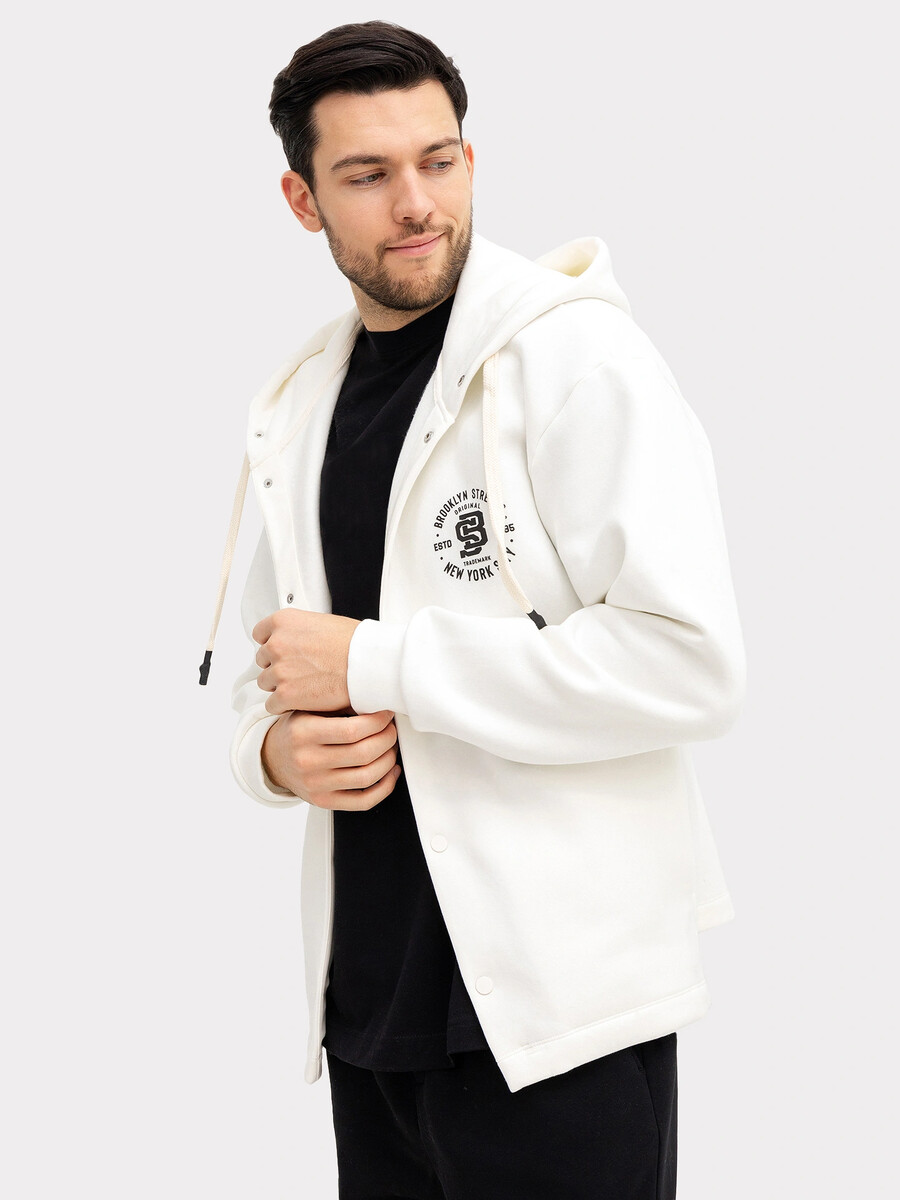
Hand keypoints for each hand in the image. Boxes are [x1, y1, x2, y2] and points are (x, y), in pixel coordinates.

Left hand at [253, 609, 360, 713]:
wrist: (367, 664)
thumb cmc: (355, 643)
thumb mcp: (322, 621)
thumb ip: (300, 631)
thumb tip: (297, 641)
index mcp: (283, 621)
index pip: (260, 634)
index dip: (272, 645)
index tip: (284, 653)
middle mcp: (276, 644)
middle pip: (263, 660)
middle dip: (278, 666)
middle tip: (299, 672)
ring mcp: (279, 670)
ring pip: (266, 683)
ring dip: (281, 686)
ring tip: (303, 688)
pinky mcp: (285, 695)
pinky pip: (272, 704)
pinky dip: (285, 706)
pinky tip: (302, 702)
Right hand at [261, 709, 400, 810]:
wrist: (272, 757)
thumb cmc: (297, 729)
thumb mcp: (308, 708)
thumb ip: (337, 705)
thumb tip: (377, 701)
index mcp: (303, 732)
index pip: (352, 730)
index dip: (378, 721)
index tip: (387, 713)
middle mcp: (307, 761)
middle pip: (363, 753)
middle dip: (387, 738)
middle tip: (391, 728)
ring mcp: (315, 785)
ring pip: (367, 777)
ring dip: (389, 760)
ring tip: (391, 747)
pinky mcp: (323, 802)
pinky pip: (363, 802)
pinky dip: (384, 787)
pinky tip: (390, 771)